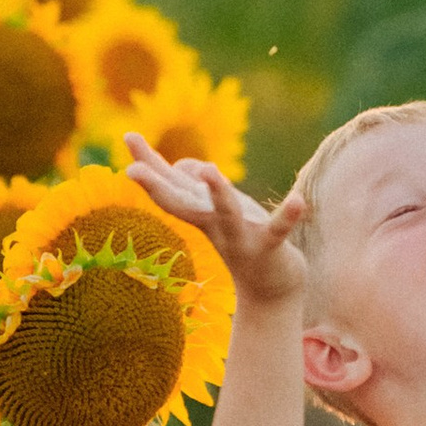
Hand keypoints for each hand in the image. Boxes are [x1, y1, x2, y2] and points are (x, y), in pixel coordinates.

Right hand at [122, 139, 305, 302]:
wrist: (270, 290)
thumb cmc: (243, 241)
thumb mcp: (216, 212)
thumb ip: (198, 190)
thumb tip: (181, 165)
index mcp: (201, 213)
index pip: (169, 186)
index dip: (148, 163)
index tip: (127, 136)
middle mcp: (214, 226)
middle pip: (181, 203)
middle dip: (156, 186)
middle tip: (131, 171)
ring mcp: (240, 238)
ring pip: (227, 214)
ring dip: (218, 193)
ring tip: (208, 169)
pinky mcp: (269, 248)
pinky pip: (278, 231)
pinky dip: (287, 217)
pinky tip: (299, 200)